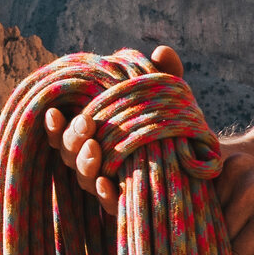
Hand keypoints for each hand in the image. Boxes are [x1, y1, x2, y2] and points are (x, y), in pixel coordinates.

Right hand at [42, 45, 183, 213]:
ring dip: (85, 163)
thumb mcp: (169, 99)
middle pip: (69, 152)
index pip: (63, 130)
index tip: (53, 112)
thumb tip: (161, 51)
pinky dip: (106, 194)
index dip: (53, 125)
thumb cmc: (173, 127)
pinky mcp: (127, 204)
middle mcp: (95, 160)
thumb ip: (164, 76)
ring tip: (95, 149)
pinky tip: (109, 186)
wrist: (200, 166)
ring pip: (83, 177)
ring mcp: (108, 183)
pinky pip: (109, 204)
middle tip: (86, 123)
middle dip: (72, 137)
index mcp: (94, 133)